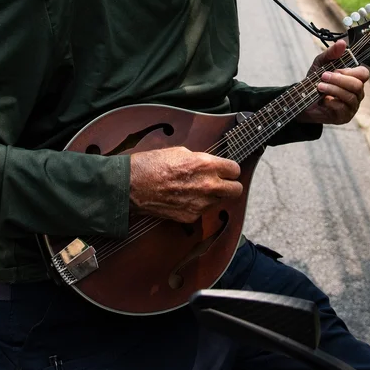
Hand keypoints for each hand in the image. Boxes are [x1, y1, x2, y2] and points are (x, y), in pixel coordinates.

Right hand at [128, 147, 242, 223]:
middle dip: (231, 185)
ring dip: (213, 196)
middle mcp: (208, 186)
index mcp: (206, 165)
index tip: (226, 170)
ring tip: (195, 188)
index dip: (230, 169)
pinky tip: (184, 198)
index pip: (235, 169)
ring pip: (219, 201)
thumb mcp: (180, 152)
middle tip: (221, 182)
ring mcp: (200, 204)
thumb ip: (201, 159)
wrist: (133, 186)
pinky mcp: (191, 217)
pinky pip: (202, 211)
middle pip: (236, 190)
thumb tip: (209, 164)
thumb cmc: (153, 164)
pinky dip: (197, 205)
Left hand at [297, 40, 368, 125]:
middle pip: (358, 85)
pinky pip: (342, 108)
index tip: (336, 69)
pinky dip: (331, 101)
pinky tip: (323, 99)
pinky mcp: (344, 117)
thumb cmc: (314, 81)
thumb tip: (342, 43)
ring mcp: (352, 106)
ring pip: (350, 96)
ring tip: (319, 86)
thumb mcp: (320, 64)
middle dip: (339, 80)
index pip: (364, 74)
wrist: (301, 100)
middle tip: (323, 76)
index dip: (351, 71)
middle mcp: (356, 93)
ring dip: (333, 89)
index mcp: (354, 79)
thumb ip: (331, 53)